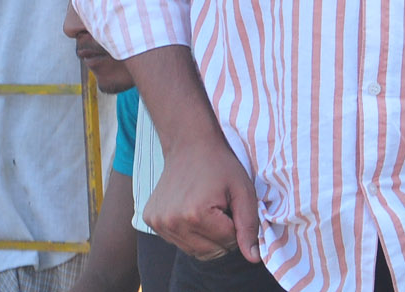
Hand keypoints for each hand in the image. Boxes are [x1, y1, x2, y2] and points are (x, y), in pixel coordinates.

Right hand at [143, 132, 260, 262]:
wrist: (189, 144)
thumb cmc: (220, 165)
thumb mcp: (243, 190)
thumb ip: (249, 226)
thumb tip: (254, 259)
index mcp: (195, 215)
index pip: (228, 243)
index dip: (236, 225)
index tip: (231, 205)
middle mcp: (172, 222)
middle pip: (211, 252)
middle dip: (222, 235)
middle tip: (222, 208)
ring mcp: (158, 223)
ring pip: (194, 251)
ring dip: (207, 236)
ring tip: (208, 208)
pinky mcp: (150, 221)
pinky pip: (179, 242)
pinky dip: (190, 232)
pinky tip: (191, 209)